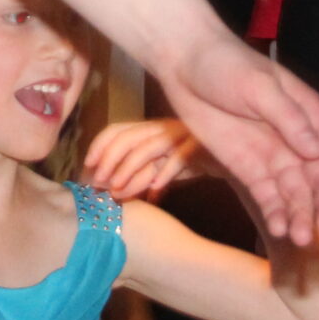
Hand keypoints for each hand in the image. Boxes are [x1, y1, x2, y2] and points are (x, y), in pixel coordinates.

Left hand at [83, 118, 205, 198]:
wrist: (231, 157)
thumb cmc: (189, 162)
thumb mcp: (160, 168)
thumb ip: (138, 175)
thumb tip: (110, 191)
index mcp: (149, 128)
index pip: (117, 129)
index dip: (99, 145)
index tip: (88, 166)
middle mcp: (162, 127)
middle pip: (129, 137)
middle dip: (110, 160)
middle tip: (99, 183)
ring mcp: (181, 134)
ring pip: (149, 148)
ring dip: (130, 170)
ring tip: (119, 192)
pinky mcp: (201, 145)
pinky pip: (180, 157)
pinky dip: (166, 173)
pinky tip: (155, 191)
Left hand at [154, 32, 318, 244]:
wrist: (184, 63)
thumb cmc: (226, 63)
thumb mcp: (259, 85)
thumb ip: (288, 118)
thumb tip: (315, 149)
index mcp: (310, 115)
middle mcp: (298, 140)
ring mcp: (274, 157)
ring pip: (297, 193)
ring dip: (302, 216)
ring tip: (300, 238)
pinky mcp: (248, 169)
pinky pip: (268, 196)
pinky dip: (275, 213)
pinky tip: (278, 229)